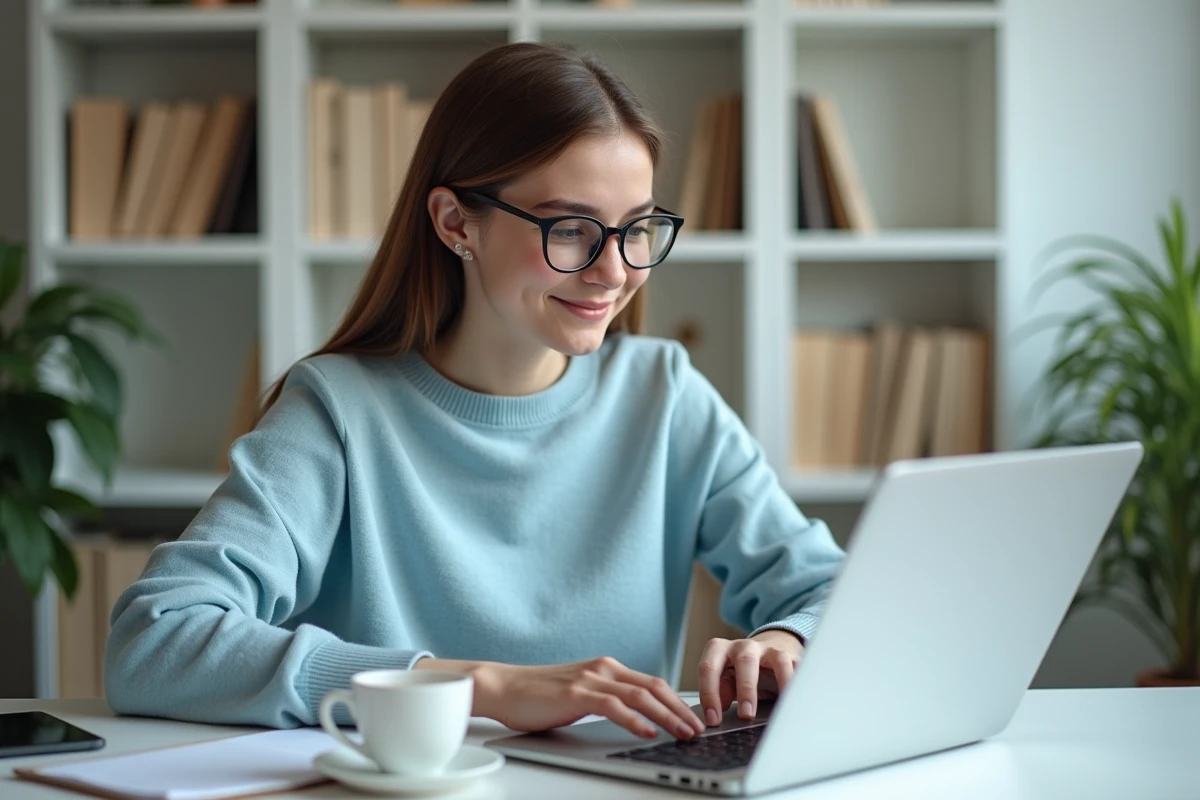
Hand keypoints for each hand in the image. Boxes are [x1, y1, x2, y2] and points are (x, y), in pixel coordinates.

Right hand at [474, 657, 705, 740]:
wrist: (504, 687)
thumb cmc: (539, 696)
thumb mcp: (580, 693)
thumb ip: (605, 698)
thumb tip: (634, 718)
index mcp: (606, 667)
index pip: (652, 682)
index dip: (677, 700)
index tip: (693, 718)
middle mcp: (603, 668)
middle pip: (654, 686)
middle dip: (680, 709)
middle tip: (699, 728)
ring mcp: (590, 679)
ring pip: (640, 695)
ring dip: (666, 715)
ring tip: (684, 732)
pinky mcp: (575, 694)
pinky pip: (613, 706)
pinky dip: (635, 719)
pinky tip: (648, 732)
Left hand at [696, 630, 803, 726]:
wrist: (766, 649)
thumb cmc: (740, 671)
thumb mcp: (726, 680)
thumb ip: (720, 693)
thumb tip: (717, 713)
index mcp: (719, 650)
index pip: (709, 668)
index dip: (710, 695)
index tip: (714, 720)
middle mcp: (744, 646)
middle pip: (744, 661)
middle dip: (745, 690)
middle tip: (746, 716)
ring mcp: (770, 649)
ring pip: (777, 661)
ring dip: (781, 684)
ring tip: (779, 712)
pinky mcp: (790, 656)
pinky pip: (798, 668)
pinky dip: (798, 685)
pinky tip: (797, 702)